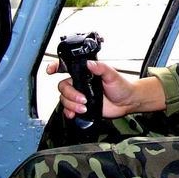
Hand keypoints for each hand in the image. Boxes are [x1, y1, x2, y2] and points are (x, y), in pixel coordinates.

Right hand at [46, 60, 166, 118]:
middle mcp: (81, 84)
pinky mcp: (82, 107)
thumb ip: (101, 68)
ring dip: (72, 105)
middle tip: (83, 99)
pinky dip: (69, 112)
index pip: (67, 68)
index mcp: (86, 73)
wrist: (127, 102)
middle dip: (70, 95)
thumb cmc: (122, 86)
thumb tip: (90, 63)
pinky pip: (68, 109)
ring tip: (84, 107)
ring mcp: (80, 95)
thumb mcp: (112, 74)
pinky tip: (75, 113)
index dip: (56, 67)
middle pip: (63, 87)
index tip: (51, 70)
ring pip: (65, 99)